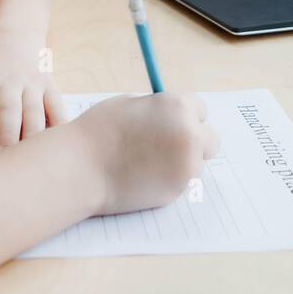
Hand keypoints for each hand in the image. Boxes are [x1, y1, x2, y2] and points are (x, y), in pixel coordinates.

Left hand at [0, 26, 64, 156]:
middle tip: (1, 162)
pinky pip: (58, 107)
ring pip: (35, 112)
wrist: (17, 35)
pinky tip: (60, 145)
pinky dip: (60, 125)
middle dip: (5, 136)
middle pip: (8, 111)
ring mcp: (32, 85)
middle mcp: (9, 83)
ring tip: (28, 161)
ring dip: (32, 136)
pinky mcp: (50, 88)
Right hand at [76, 92, 218, 214]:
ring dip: (182, 163)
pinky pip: (182, 182)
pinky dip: (169, 180)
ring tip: (149, 163)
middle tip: (170, 148)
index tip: (174, 125)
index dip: (186, 117)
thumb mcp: (131, 104)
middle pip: (210, 139)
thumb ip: (159, 110)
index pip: (200, 109)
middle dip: (195, 142)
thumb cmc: (99, 131)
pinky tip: (144, 177)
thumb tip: (172, 116)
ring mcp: (187, 164)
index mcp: (177, 106)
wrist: (82, 167)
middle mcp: (189, 134)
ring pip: (197, 163)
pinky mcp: (178, 189)